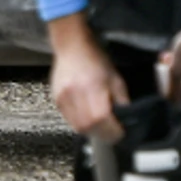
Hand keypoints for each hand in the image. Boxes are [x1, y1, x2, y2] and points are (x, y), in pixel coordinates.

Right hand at [47, 14, 129, 139]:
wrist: (72, 46)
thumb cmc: (96, 60)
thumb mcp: (116, 78)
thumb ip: (121, 100)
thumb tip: (125, 119)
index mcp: (92, 88)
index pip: (101, 119)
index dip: (112, 131)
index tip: (120, 133)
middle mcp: (74, 94)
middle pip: (88, 126)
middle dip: (102, 134)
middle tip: (112, 134)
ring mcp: (63, 97)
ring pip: (77, 126)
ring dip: (91, 131)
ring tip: (101, 127)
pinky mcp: (56, 99)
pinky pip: (69, 119)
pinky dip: (80, 124)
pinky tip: (88, 118)